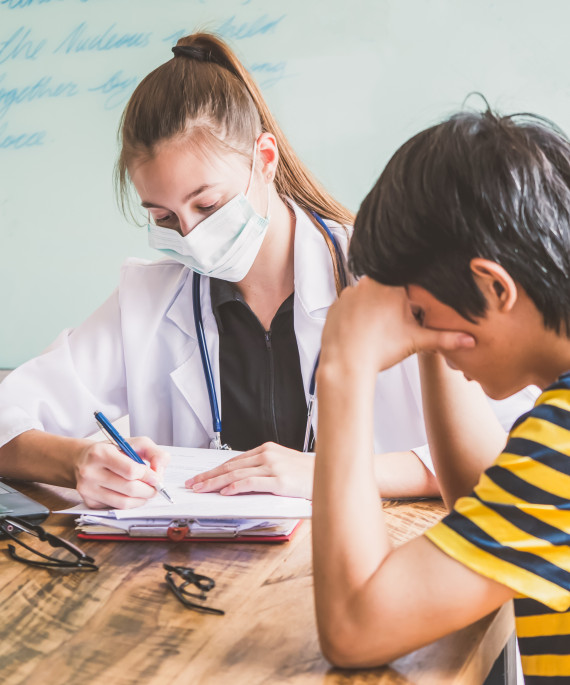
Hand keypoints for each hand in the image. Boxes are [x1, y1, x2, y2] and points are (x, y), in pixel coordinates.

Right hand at [74, 436, 169, 508]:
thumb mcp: (135, 443)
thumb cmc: (113, 450)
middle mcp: (90, 472)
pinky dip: (130, 504)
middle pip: (129, 488)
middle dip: (148, 490)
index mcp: (100, 453)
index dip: (148, 476)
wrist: (83, 459)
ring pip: (123, 502)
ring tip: (147, 492)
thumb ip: (154, 453)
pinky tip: (132, 495)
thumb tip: (159, 471)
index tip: (156, 477)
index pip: (130, 471)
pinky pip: (116, 507)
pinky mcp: (89, 502)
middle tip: (156, 487)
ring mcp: (87, 489)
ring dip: (141, 499)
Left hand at [186, 442, 314, 499]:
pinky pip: (251, 482)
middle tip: (193, 483)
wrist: (331, 475)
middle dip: (209, 476)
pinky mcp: (279, 479)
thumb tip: (240, 482)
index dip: (215, 469)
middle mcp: (268, 455)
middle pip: (231, 466)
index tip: (201, 477)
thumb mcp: (283, 466)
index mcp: (267, 449)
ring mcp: (273, 466)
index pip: (234, 460)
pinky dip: (236, 487)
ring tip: (202, 489)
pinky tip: (225, 492)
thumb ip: (263, 470)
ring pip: (236, 474)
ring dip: (216, 483)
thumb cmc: (308, 474)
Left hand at [319, 278, 474, 376]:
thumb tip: (470, 340)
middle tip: (393, 323)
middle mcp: (368, 283)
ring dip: (374, 308)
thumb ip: (444, 338)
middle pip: (387, 288)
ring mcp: (349, 292)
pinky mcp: (336, 304)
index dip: (410, 297)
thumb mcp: (416, 341)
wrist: (346, 363)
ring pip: (368, 296)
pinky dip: (357, 316)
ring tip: (377, 329)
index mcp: (392, 285)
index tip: (409, 310)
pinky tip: (361, 330)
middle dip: (392, 303)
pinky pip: (350, 305)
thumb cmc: (380, 350)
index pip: (406, 283)